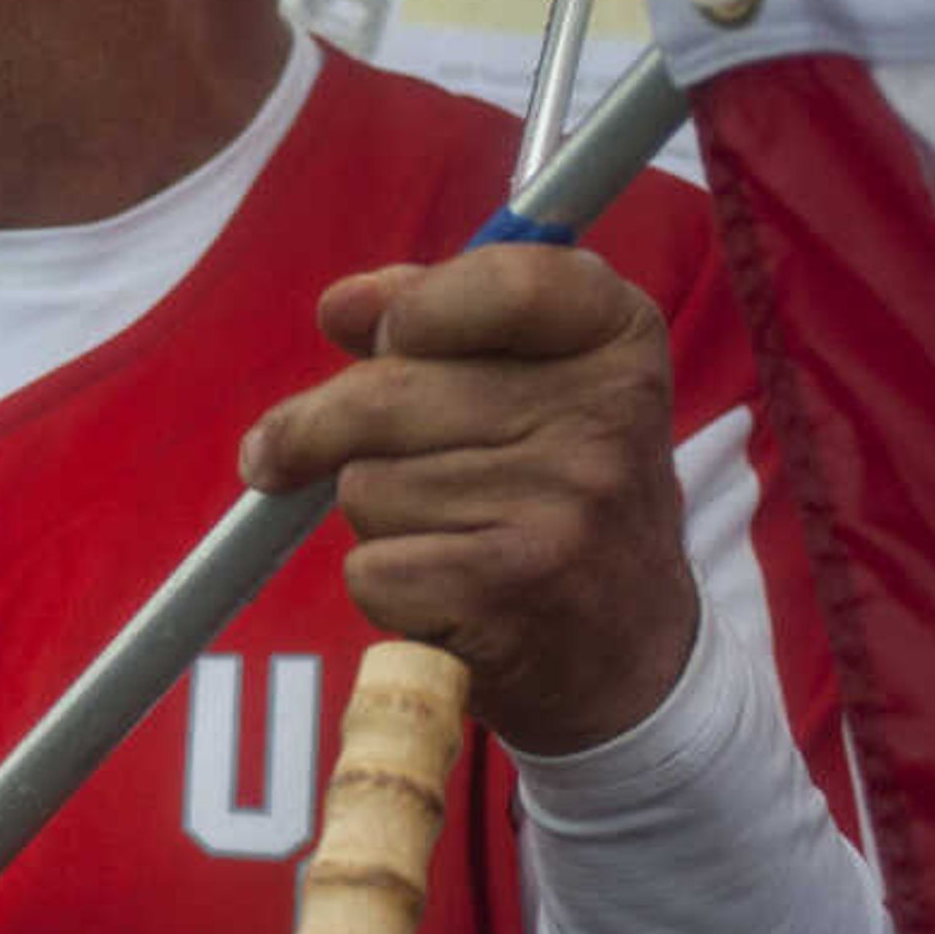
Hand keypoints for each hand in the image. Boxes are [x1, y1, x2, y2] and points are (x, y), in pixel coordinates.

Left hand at [236, 247, 697, 756]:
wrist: (628, 652)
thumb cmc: (552, 492)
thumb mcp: (533, 382)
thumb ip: (436, 317)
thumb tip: (343, 306)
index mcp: (619, 339)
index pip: (505, 281)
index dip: (415, 309)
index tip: (382, 338)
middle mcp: (609, 417)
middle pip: (384, 390)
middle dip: (325, 427)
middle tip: (306, 452)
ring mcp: (568, 506)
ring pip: (367, 483)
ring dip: (374, 513)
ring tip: (448, 533)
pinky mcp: (514, 591)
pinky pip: (370, 567)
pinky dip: (382, 585)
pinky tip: (445, 590)